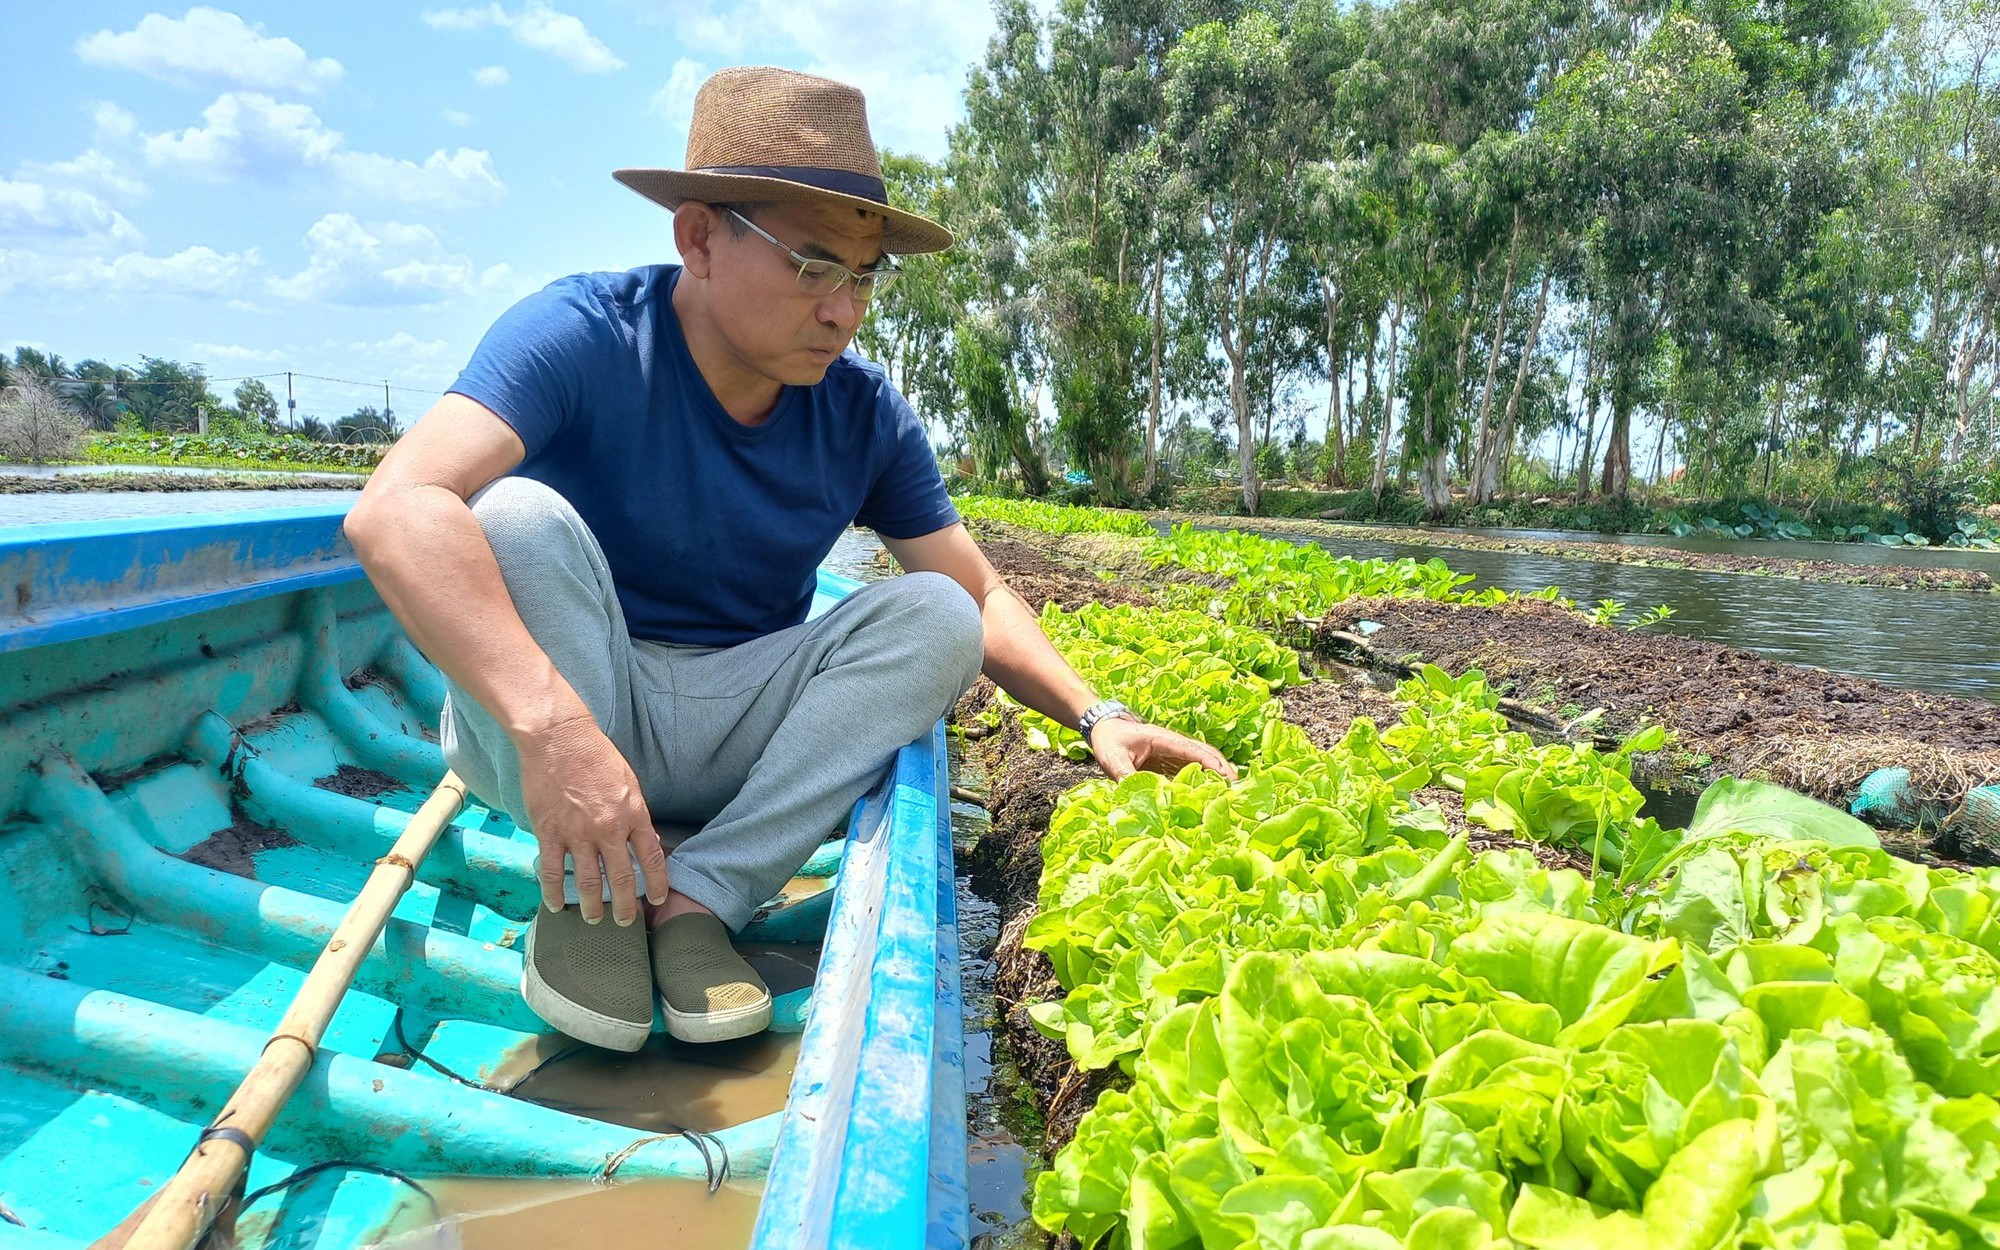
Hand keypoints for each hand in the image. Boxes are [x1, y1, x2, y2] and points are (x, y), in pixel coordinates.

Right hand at [515, 715, 669, 924]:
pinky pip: (553, 871)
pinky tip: (558, 905)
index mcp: (632, 814)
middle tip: (626, 921)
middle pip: (621, 878)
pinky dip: (555, 893)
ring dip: (593, 906)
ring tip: (594, 919)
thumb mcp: (628, 782)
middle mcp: (608, 829)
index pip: (651, 858)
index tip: (657, 899)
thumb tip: (645, 840)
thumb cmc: (595, 755)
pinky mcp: (549, 832)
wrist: (559, 739)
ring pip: (588, 882)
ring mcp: (577, 833)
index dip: (656, 883)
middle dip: (626, 905)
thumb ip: (635, 814)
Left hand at [1087, 716, 1236, 782]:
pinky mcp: (1169, 764)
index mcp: (1164, 739)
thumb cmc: (1109, 740)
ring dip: (1217, 776)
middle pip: (1206, 754)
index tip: (1228, 778)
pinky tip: (1209, 797)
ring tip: (1230, 796)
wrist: (1103, 729)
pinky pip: (1190, 772)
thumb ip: (1125, 776)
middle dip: (1223, 770)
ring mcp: (1173, 754)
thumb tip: (1138, 796)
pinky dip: (1203, 782)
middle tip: (1238, 790)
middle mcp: (1174, 745)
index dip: (1213, 763)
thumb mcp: (1113, 759)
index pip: (1194, 750)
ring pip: (1202, 763)